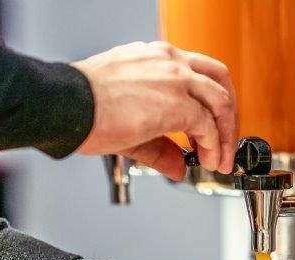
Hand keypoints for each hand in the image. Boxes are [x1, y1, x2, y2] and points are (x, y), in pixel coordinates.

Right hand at [72, 41, 237, 177]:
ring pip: (221, 101)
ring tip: (220, 159)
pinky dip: (214, 145)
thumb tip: (179, 167)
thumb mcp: (131, 123)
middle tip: (226, 144)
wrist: (66, 106)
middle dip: (229, 116)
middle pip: (220, 81)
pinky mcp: (176, 102)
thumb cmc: (84, 108)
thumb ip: (161, 146)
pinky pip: (208, 125)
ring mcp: (174, 78)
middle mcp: (169, 61)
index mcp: (156, 57)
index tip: (213, 128)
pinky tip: (207, 160)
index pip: (200, 73)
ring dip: (226, 135)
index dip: (213, 103)